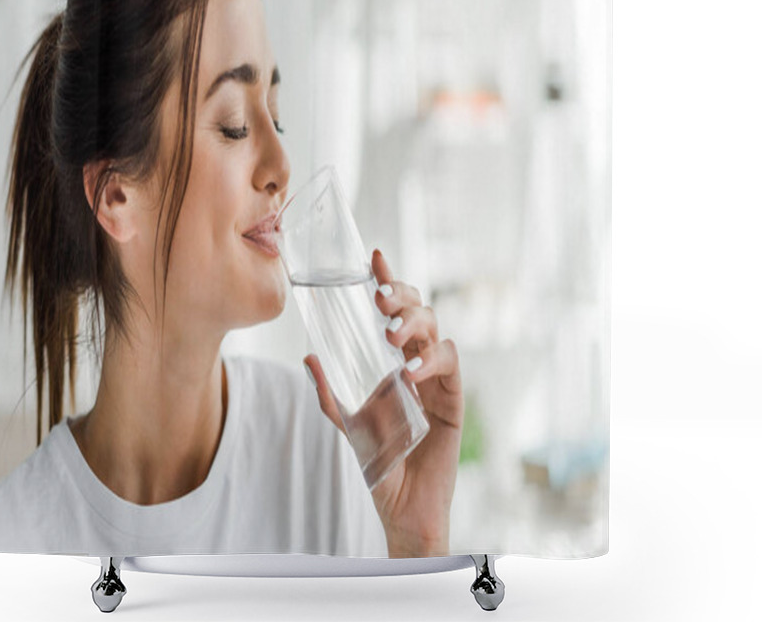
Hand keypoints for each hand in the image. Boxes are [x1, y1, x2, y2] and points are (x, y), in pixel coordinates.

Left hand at [303, 248, 462, 556]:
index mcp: (394, 361)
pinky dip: (432, 362)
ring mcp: (437, 379)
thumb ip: (331, 394)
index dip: (389, 281)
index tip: (375, 257)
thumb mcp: (349, 424)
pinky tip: (410, 371)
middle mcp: (418, 363)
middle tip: (379, 298)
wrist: (403, 505)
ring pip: (436, 331)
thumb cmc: (380, 462)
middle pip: (420, 312)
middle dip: (402, 296)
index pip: (395, 312)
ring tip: (391, 333)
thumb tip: (308, 356)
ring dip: (415, 324)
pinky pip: (450, 367)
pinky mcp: (453, 399)